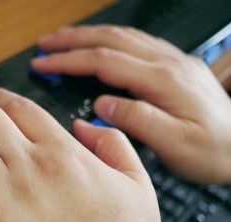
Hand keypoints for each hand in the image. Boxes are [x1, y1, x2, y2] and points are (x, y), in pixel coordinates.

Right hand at [31, 25, 230, 183]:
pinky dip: (109, 40)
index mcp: (163, 81)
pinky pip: (136, 43)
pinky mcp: (176, 67)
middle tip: (44, 45)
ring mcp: (173, 62)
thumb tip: (101, 104)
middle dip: (72, 40)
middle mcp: (168, 64)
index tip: (43, 64)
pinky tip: (100, 45)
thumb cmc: (215, 151)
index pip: (104, 61)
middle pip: (110, 40)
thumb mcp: (176, 145)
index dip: (69, 61)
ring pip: (123, 37)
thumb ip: (137, 120)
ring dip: (88, 36)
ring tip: (63, 41)